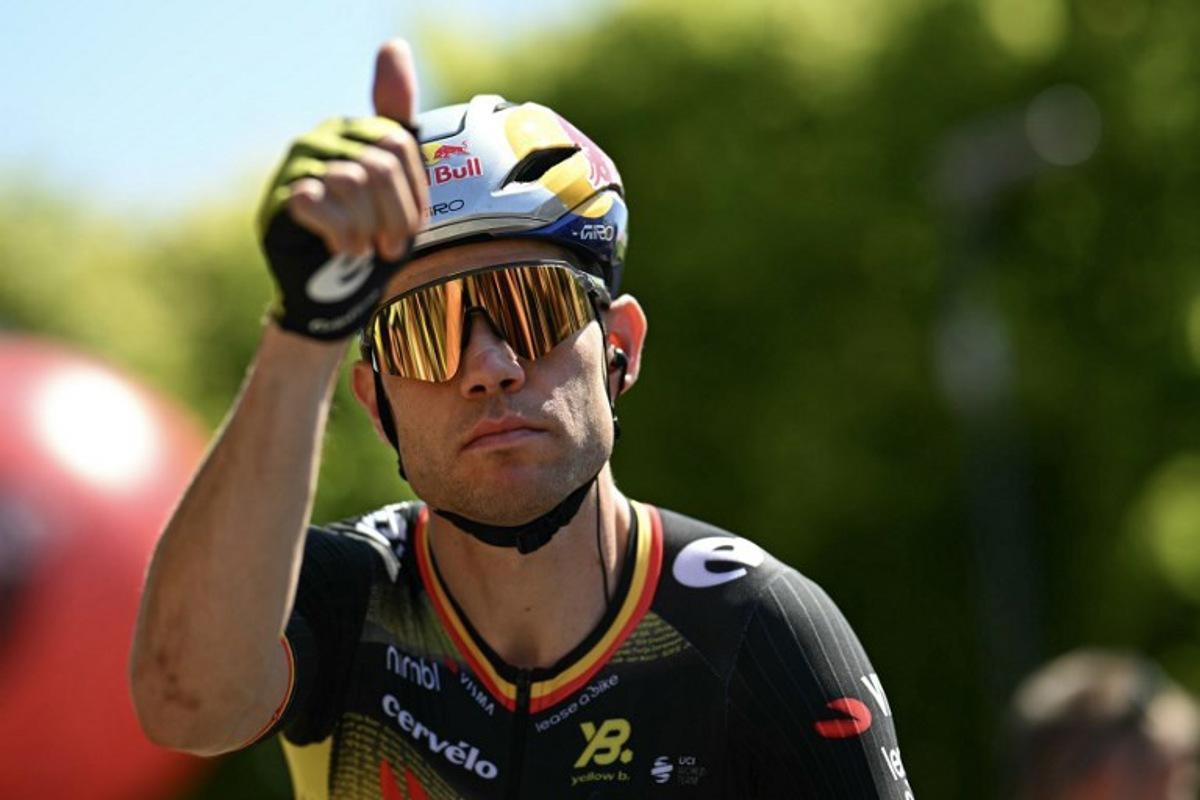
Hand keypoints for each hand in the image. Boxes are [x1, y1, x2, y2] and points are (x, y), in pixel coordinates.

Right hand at [258, 39, 428, 339]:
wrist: (330, 291)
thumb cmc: (366, 234)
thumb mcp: (395, 182)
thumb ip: (397, 121)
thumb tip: (393, 44)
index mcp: (352, 131)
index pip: (399, 145)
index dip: (413, 194)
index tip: (411, 227)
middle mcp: (321, 138)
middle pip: (379, 165)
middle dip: (395, 216)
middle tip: (391, 247)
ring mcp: (297, 166)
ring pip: (353, 183)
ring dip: (370, 228)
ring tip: (366, 250)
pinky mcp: (281, 199)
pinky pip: (320, 202)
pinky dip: (342, 233)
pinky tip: (342, 249)